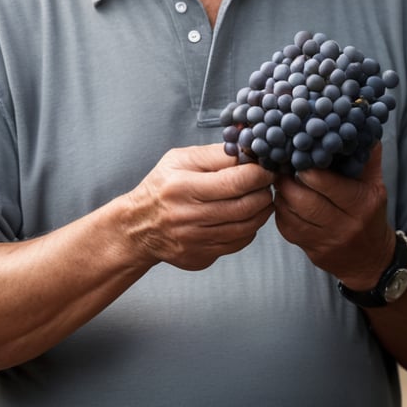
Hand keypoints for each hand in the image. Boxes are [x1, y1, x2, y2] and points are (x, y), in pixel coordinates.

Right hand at [125, 144, 274, 271]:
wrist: (138, 226)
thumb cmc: (162, 186)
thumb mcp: (180, 159)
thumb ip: (215, 154)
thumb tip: (248, 150)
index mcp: (183, 187)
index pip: (235, 182)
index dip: (259, 174)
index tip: (266, 167)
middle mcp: (189, 217)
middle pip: (245, 207)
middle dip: (264, 192)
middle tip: (267, 182)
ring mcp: (196, 241)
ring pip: (247, 227)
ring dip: (262, 210)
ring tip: (261, 197)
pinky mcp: (202, 257)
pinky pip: (239, 243)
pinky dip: (249, 228)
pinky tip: (246, 216)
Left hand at [273, 144, 394, 287]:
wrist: (371, 259)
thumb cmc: (371, 212)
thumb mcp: (375, 184)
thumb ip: (367, 156)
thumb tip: (357, 124)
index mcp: (361, 204)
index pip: (327, 185)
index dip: (308, 169)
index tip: (298, 155)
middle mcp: (344, 225)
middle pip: (304, 201)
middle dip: (288, 180)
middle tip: (281, 164)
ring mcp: (325, 241)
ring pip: (291, 214)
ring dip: (281, 193)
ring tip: (279, 177)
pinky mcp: (310, 251)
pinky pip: (286, 227)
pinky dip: (280, 210)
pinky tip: (283, 197)